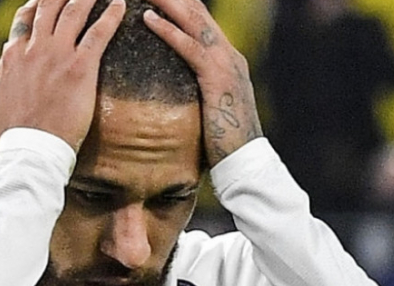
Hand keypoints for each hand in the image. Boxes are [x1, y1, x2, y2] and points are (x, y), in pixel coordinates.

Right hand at [0, 0, 125, 151]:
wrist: (30, 150)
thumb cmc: (14, 135)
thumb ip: (2, 75)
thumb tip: (7, 56)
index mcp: (13, 57)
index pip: (25, 18)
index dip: (38, 4)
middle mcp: (34, 49)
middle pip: (49, 5)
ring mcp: (57, 55)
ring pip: (73, 10)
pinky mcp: (80, 68)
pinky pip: (98, 32)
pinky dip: (111, 15)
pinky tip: (119, 4)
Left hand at [142, 0, 262, 165]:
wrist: (246, 162)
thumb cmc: (223, 142)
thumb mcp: (207, 107)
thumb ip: (195, 90)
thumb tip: (172, 89)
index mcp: (226, 59)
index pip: (199, 19)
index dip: (179, 1)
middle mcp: (228, 54)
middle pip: (196, 10)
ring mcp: (226, 64)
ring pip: (193, 20)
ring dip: (167, 0)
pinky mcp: (218, 79)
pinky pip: (190, 48)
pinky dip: (168, 31)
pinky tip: (147, 18)